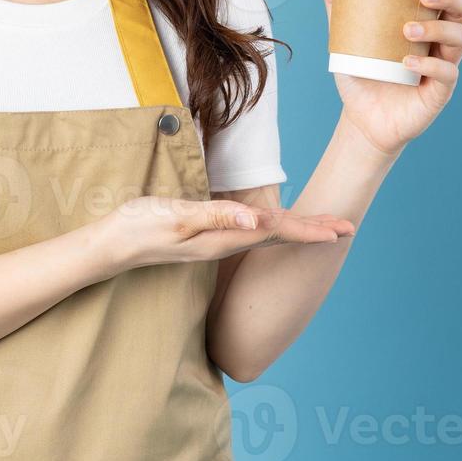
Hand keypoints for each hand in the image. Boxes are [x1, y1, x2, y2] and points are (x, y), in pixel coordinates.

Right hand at [95, 196, 354, 273]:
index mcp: (225, 238)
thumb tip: (257, 221)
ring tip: (324, 229)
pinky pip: (251, 235)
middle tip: (348, 227)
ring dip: (298, 232)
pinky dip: (273, 230)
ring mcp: (217, 243)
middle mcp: (226, 243)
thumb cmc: (141, 226)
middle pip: (280, 238)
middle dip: (314, 232)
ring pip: (268, 237)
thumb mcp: (177, 217)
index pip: (278, 232)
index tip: (343, 229)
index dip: (311, 230)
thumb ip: (216, 216)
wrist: (113, 244)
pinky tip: (275, 228)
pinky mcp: (207, 237)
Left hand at [322, 0, 461, 156]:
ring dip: (437, 29)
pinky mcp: (439, 92)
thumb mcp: (347, 36)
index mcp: (427, 22)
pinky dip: (430, 64)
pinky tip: (408, 62)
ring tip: (408, 30)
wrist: (362, 117)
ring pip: (460, 39)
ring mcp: (443, 65)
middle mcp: (441, 42)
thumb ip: (339, 3)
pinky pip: (447, 73)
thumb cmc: (362, 72)